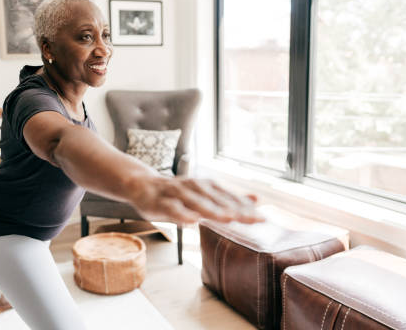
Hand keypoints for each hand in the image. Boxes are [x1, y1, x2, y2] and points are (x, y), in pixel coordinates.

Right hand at [127, 176, 263, 224]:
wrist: (142, 184)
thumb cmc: (176, 194)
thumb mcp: (204, 195)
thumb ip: (228, 198)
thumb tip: (257, 199)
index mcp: (205, 186)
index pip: (228, 197)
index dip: (245, 208)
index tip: (263, 219)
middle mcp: (193, 186)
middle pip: (217, 199)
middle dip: (236, 209)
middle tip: (254, 220)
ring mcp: (176, 192)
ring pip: (196, 201)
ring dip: (212, 209)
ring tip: (229, 218)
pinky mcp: (160, 201)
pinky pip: (172, 208)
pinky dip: (181, 214)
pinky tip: (191, 222)